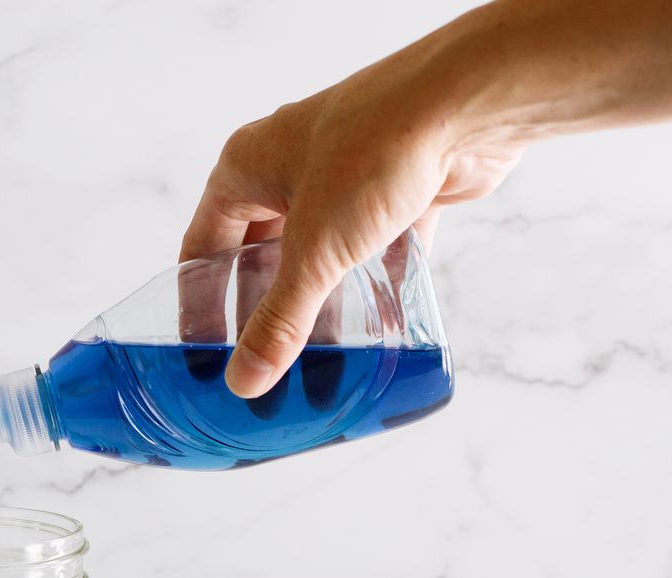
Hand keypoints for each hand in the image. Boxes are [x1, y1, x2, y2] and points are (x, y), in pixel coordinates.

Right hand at [180, 38, 523, 397]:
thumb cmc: (375, 146)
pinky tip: (374, 332)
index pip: (203, 245)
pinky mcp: (397, 189)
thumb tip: (245, 379)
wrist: (472, 102)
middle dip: (264, 311)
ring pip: (320, 254)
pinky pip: (373, 250)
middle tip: (261, 365)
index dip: (199, 301)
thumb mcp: (313, 251)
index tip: (202, 351)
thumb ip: (279, 321)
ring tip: (317, 363)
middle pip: (261, 255)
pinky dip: (372, 288)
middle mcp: (289, 167)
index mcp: (247, 168)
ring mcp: (344, 176)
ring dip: (321, 305)